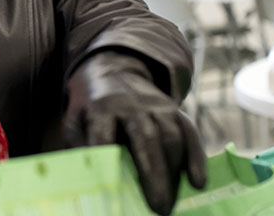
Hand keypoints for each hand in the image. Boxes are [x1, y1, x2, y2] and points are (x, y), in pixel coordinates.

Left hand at [64, 50, 206, 214]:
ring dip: (174, 173)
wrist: (112, 72)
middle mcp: (130, 103)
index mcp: (100, 108)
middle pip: (146, 138)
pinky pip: (190, 132)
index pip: (103, 135)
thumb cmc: (91, 109)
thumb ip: (80, 147)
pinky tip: (197, 182)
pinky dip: (196, 158)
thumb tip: (88, 182)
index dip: (107, 161)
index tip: (110, 188)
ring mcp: (156, 105)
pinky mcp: (175, 109)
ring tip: (170, 203)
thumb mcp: (76, 122)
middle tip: (159, 209)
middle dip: (154, 176)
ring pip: (171, 136)